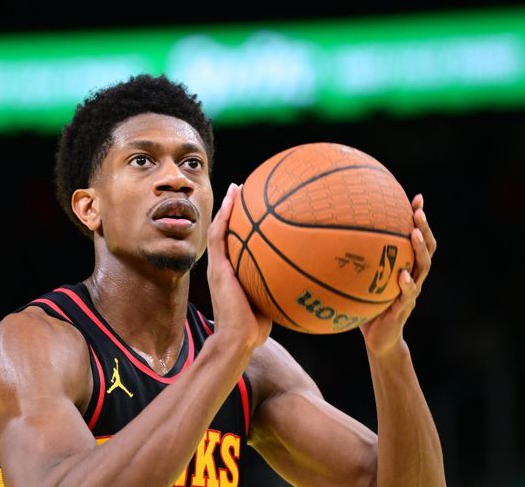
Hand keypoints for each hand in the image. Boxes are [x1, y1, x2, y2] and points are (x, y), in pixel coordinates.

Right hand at [207, 183, 271, 350]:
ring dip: (227, 206)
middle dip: (234, 207)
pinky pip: (219, 237)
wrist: (239, 338)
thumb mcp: (272, 299)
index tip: (256, 204)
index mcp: (234, 271)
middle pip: (226, 229)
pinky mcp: (216, 268)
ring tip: (236, 187)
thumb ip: (281, 284)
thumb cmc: (256, 326)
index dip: (243, 222)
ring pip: (219, 228)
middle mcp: (224, 265)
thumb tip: (308, 276)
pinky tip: (232, 201)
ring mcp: (218, 265)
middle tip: (245, 188)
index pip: (237, 241)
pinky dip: (224, 217)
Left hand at [360, 193, 436, 355]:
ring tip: (415, 234)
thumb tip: (324, 237)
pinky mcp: (404, 309)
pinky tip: (403, 276)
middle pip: (426, 248)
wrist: (379, 339)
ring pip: (423, 268)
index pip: (417, 237)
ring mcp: (411, 292)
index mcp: (404, 266)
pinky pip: (408, 295)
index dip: (420, 218)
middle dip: (424, 228)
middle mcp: (412, 275)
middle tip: (418, 211)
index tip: (417, 197)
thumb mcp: (358, 280)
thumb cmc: (366, 306)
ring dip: (420, 249)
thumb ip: (350, 261)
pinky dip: (407, 285)